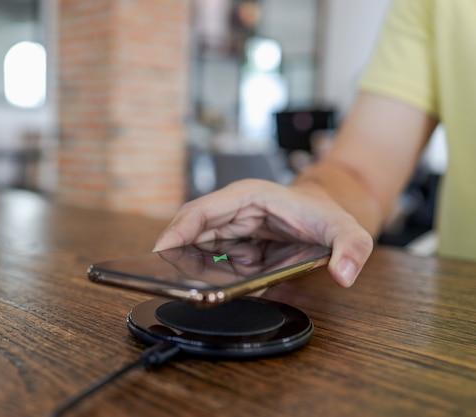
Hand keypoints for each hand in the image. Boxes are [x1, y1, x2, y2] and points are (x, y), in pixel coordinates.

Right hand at [153, 179, 373, 286]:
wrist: (325, 215)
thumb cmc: (326, 216)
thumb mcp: (347, 230)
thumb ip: (352, 248)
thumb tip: (344, 274)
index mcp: (247, 197)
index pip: (201, 211)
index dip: (177, 230)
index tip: (160, 251)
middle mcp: (231, 211)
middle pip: (190, 233)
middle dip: (188, 260)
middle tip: (194, 285)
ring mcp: (229, 228)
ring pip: (198, 252)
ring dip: (208, 273)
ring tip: (242, 279)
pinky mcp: (231, 245)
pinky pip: (213, 264)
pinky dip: (220, 278)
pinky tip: (248, 279)